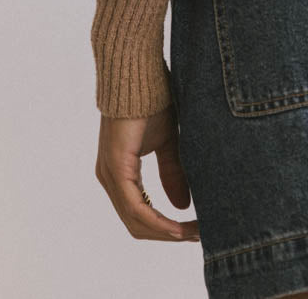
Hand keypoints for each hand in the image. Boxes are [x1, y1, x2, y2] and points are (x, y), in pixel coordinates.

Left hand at [95, 101, 199, 241]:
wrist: (139, 72)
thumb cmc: (151, 100)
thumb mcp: (168, 142)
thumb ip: (172, 173)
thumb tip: (181, 206)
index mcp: (120, 173)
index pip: (140, 214)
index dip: (166, 227)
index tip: (193, 230)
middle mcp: (110, 179)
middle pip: (137, 224)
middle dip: (168, 234)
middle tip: (198, 235)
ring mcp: (110, 175)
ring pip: (136, 220)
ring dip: (166, 231)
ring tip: (193, 233)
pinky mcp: (116, 168)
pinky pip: (135, 207)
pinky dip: (157, 221)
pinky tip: (177, 227)